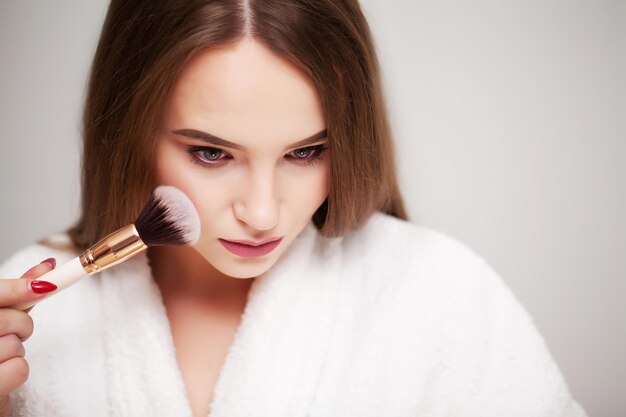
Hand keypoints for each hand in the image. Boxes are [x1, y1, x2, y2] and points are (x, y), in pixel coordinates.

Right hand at [0, 258, 56, 416]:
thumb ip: (17, 293)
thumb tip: (48, 265)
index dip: (19, 288)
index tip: (46, 285)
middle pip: (11, 319)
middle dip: (22, 325)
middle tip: (14, 333)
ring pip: (15, 345)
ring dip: (16, 351)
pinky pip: (19, 369)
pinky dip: (17, 372)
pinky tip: (1, 375)